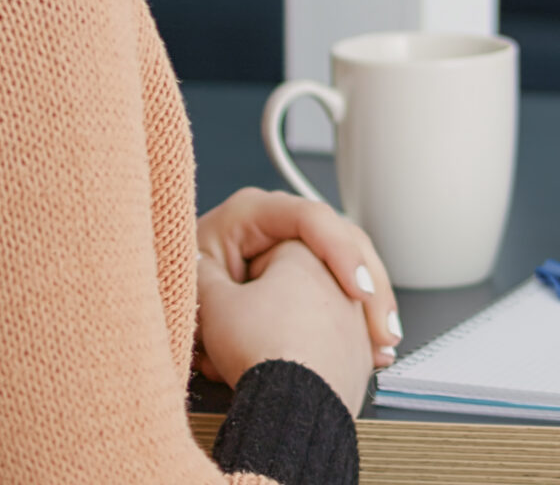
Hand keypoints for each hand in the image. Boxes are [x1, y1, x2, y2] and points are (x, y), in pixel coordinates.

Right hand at [196, 240, 376, 409]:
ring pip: (303, 324)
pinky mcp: (361, 354)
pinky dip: (302, 360)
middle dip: (258, 316)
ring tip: (250, 361)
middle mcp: (340, 281)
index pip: (262, 258)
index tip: (227, 308)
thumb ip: (203, 274)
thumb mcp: (213, 303)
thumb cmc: (260, 347)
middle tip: (235, 338)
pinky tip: (279, 376)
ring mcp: (356, 319)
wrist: (297, 404)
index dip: (238, 287)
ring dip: (277, 338)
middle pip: (286, 293)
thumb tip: (197, 263)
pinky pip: (323, 351)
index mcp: (306, 253)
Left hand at [198, 187, 400, 364]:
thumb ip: (229, 281)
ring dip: (373, 304)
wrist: (174, 327)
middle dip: (370, 282)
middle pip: (342, 238)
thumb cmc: (185, 303)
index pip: (307, 217)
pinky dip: (362, 317)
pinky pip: (346, 287)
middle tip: (381, 323)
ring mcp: (296, 249)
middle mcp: (277, 226)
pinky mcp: (307, 275)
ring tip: (384, 340)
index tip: (359, 291)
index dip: (339, 251)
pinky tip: (377, 345)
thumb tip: (269, 282)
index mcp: (247, 214)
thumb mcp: (200, 294)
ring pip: (353, 263)